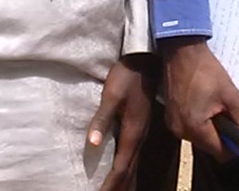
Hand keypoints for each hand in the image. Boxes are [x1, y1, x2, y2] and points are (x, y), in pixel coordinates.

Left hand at [87, 55, 154, 190]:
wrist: (147, 59)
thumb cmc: (127, 76)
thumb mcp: (111, 95)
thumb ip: (102, 119)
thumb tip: (91, 144)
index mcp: (132, 132)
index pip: (120, 168)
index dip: (110, 186)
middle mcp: (139, 137)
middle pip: (130, 172)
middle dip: (119, 188)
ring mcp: (142, 132)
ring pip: (135, 166)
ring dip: (126, 182)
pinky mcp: (142, 126)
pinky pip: (136, 155)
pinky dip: (129, 169)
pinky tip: (126, 170)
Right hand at [161, 39, 238, 158]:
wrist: (183, 49)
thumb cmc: (205, 70)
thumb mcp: (231, 95)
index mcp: (194, 129)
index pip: (221, 153)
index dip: (236, 146)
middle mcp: (181, 131)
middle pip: (210, 145)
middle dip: (224, 133)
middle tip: (231, 112)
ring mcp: (173, 124)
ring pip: (201, 136)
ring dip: (212, 126)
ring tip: (218, 104)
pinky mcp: (171, 116)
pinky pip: (191, 126)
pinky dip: (201, 120)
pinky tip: (207, 102)